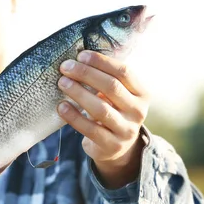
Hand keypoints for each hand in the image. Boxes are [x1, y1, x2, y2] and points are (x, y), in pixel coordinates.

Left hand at [56, 51, 149, 187]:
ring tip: (62, 83)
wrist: (116, 147)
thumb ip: (105, 79)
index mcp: (141, 93)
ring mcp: (126, 130)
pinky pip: (90, 129)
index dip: (101, 62)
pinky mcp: (111, 145)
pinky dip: (74, 116)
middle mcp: (138, 111)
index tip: (81, 55)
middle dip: (86, 74)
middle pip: (111, 87)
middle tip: (65, 67)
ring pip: (100, 108)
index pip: (124, 72)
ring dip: (78, 93)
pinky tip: (61, 106)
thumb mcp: (117, 95)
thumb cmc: (112, 111)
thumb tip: (78, 58)